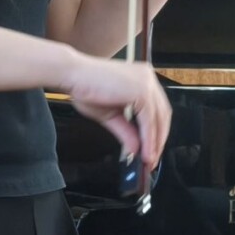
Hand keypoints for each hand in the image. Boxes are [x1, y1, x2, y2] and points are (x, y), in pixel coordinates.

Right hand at [61, 52, 172, 182]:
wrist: (72, 75)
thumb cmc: (85, 87)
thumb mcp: (111, 115)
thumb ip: (127, 131)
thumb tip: (135, 149)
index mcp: (142, 79)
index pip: (157, 109)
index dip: (157, 132)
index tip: (151, 150)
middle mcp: (148, 77)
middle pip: (162, 114)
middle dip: (158, 140)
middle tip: (151, 159)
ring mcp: (146, 82)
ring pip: (158, 118)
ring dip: (154, 142)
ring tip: (148, 159)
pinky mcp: (141, 90)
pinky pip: (149, 120)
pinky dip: (148, 138)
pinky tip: (143, 151)